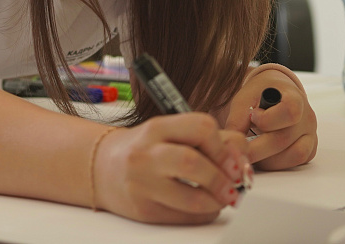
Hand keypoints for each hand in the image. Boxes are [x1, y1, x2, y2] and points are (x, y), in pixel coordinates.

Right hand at [93, 113, 249, 223]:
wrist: (102, 168)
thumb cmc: (146, 149)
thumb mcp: (171, 132)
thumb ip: (208, 139)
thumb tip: (242, 160)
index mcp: (157, 127)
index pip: (201, 127)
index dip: (225, 146)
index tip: (233, 158)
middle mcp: (147, 153)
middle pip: (194, 163)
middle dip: (223, 177)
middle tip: (234, 183)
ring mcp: (143, 184)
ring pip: (193, 199)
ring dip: (218, 200)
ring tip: (223, 197)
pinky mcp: (144, 210)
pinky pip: (185, 218)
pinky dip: (204, 214)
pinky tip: (204, 206)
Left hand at [225, 68, 316, 169]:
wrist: (275, 93)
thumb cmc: (259, 95)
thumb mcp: (244, 99)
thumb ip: (237, 119)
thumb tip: (232, 143)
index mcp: (294, 98)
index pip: (289, 112)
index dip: (267, 119)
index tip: (252, 116)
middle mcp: (307, 118)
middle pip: (284, 139)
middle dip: (257, 149)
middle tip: (240, 150)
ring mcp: (310, 135)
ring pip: (294, 155)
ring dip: (268, 159)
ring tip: (252, 150)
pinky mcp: (309, 149)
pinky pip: (297, 162)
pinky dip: (277, 163)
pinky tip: (264, 155)